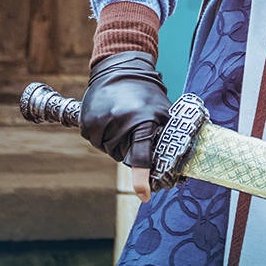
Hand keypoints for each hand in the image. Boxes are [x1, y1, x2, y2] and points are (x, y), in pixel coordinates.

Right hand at [80, 50, 170, 198]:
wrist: (119, 69)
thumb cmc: (147, 93)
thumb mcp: (163, 111)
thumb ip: (166, 135)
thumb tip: (179, 163)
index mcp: (143, 121)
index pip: (142, 156)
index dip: (143, 178)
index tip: (145, 195)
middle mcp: (120, 122)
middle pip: (123, 156)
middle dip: (129, 148)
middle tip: (133, 129)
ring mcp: (101, 122)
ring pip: (107, 150)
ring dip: (114, 141)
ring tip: (121, 120)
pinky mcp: (87, 122)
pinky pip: (94, 140)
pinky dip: (101, 135)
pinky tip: (108, 118)